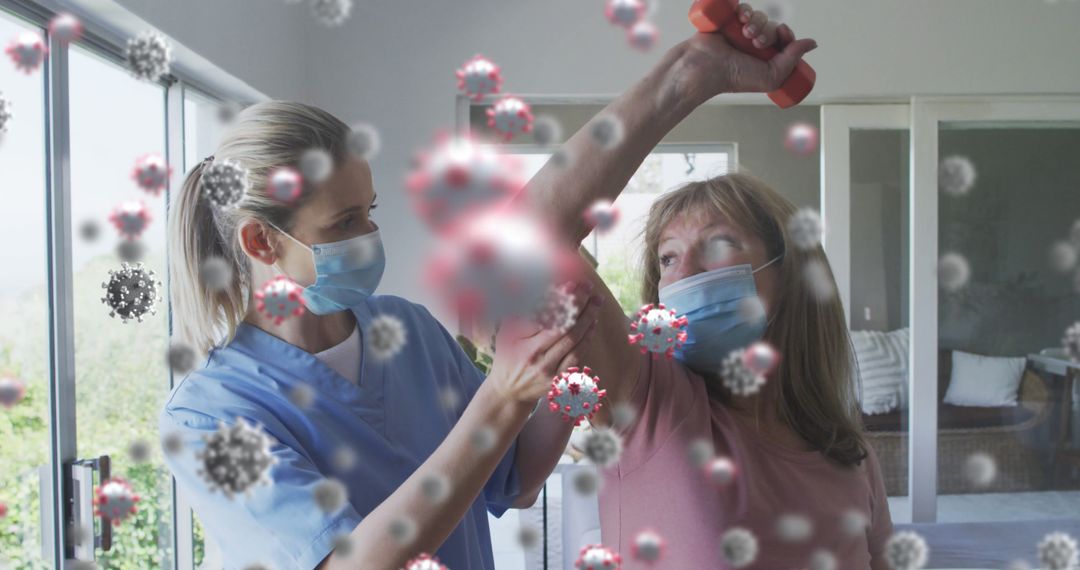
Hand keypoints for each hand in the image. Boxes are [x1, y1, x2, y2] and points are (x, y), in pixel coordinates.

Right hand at [486, 282, 602, 404]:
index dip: (563, 301)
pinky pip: (579, 358)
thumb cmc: (508, 356)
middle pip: (567, 330)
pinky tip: (592, 325)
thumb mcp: (506, 334)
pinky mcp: (561, 382)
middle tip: (590, 290)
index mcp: (523, 346)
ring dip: (588, 321)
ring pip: (576, 343)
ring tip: (595, 303)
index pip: (548, 319)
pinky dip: (587, 340)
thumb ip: (520, 313)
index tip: (572, 285)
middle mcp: (538, 360)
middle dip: (581, 307)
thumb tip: (537, 289)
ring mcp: (551, 373)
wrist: (510, 392)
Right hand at [672, 2, 817, 103]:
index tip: (781, 34)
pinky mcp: (728, 21)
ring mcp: (740, 32)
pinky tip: (741, 18)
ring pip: (759, 16)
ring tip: (746, 32)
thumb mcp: (771, 76)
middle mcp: (753, 44)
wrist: (705, 68)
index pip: (783, 39)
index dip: (786, 34)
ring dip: (757, 21)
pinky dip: (745, 9)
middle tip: (757, 41)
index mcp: (765, 58)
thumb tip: (812, 43)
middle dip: (768, 30)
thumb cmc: (733, 78)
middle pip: (772, 26)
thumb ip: (792, 59)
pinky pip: (743, 7)